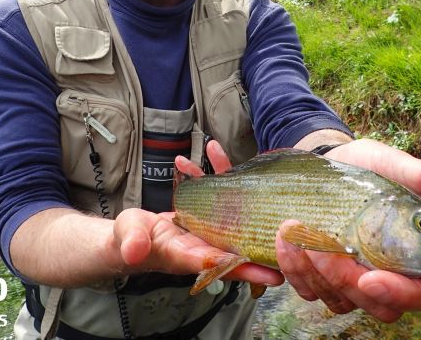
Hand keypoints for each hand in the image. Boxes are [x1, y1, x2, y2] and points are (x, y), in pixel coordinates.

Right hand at [114, 143, 281, 287]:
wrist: (130, 234)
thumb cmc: (127, 240)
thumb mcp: (126, 239)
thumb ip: (131, 242)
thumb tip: (134, 249)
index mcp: (184, 256)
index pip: (216, 263)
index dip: (242, 264)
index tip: (268, 271)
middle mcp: (202, 244)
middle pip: (238, 245)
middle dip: (264, 242)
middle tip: (293, 241)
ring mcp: (206, 228)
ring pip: (233, 213)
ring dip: (244, 194)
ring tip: (266, 181)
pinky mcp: (204, 213)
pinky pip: (216, 191)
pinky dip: (217, 172)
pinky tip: (213, 149)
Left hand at [277, 137, 420, 321]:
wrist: (324, 165)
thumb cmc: (367, 169)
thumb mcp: (392, 166)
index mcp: (420, 257)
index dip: (403, 294)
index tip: (372, 276)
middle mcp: (390, 277)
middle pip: (380, 307)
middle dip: (346, 281)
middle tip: (322, 248)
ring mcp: (354, 283)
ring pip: (340, 302)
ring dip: (314, 273)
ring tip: (294, 231)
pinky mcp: (323, 280)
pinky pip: (309, 291)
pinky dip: (292, 269)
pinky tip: (283, 239)